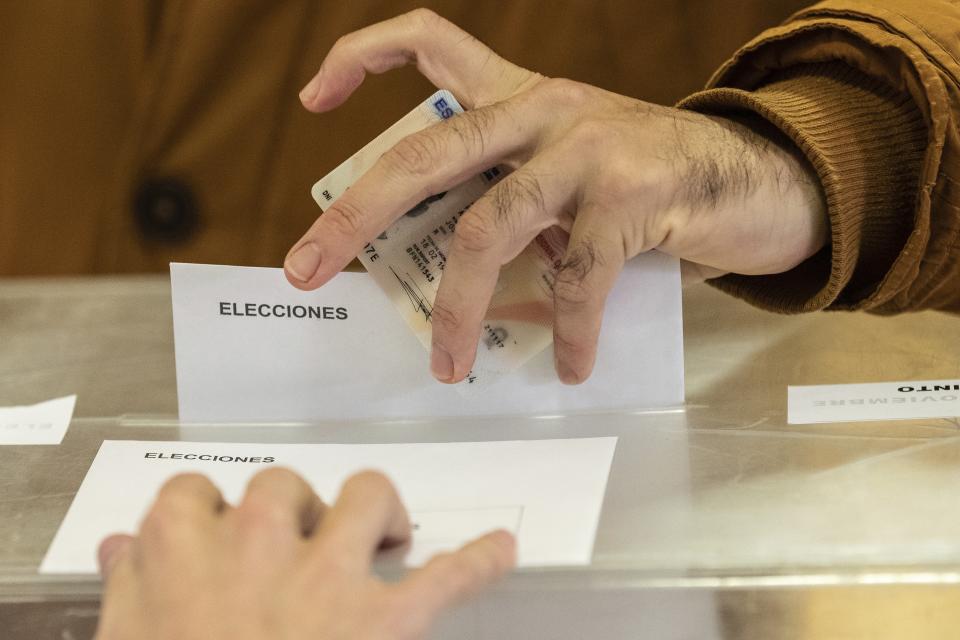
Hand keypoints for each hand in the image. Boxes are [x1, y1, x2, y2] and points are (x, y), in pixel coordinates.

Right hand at [94, 468, 514, 639]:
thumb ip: (127, 590)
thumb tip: (122, 547)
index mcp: (181, 550)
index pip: (195, 494)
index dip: (213, 514)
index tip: (222, 537)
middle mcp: (258, 544)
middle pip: (283, 486)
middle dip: (293, 512)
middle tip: (300, 551)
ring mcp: (327, 578)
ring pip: (366, 494)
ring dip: (377, 510)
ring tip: (381, 536)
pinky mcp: (385, 621)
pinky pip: (444, 577)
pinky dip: (477, 560)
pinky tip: (502, 548)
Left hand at [286, 9, 825, 383]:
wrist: (759, 179)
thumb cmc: (652, 186)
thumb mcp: (571, 180)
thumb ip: (515, 212)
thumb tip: (455, 288)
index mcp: (521, 97)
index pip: (430, 41)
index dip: (363, 58)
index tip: (315, 100)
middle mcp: (545, 109)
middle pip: (426, 152)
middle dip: (357, 214)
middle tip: (310, 268)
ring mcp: (589, 147)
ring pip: (487, 228)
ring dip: (457, 307)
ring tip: (449, 365)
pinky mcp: (635, 194)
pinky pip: (578, 276)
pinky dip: (570, 330)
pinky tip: (574, 365)